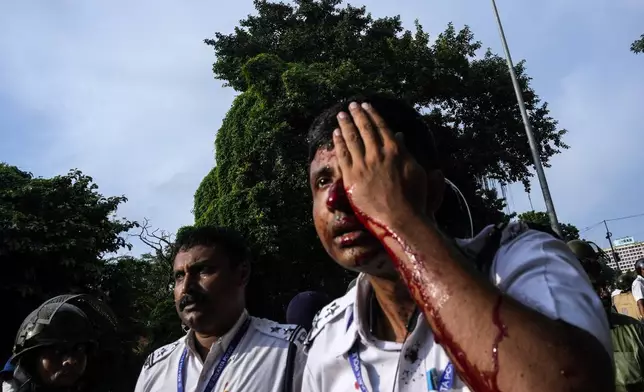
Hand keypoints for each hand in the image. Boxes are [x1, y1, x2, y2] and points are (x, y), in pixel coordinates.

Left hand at [333, 101, 427, 226]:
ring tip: (341, 115)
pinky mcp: (351, 178)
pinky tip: (335, 134)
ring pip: (352, 139)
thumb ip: (406, 152)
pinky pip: (343, 156)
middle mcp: (378, 154)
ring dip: (345, 125)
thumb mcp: (416, 171)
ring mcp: (363, 166)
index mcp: (395, 151)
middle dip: (357, 115)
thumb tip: (399, 137)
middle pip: (364, 129)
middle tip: (351, 106)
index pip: (381, 127)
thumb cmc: (414, 199)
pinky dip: (339, 143)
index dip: (372, 115)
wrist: (400, 219)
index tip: (366, 106)